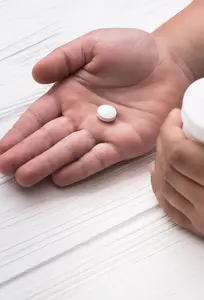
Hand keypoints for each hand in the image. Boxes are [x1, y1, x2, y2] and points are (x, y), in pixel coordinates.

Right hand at [0, 28, 189, 186]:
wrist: (167, 63)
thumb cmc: (130, 51)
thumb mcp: (92, 45)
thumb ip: (64, 58)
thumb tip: (36, 74)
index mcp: (68, 95)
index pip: (37, 118)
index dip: (19, 133)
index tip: (2, 149)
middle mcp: (79, 117)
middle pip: (48, 138)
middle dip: (26, 153)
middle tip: (6, 169)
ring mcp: (99, 133)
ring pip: (68, 151)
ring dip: (47, 164)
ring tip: (25, 178)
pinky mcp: (122, 144)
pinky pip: (97, 159)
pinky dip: (80, 168)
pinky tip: (60, 178)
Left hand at [151, 109, 203, 237]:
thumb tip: (197, 123)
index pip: (178, 152)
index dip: (170, 131)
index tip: (175, 116)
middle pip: (167, 166)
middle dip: (163, 142)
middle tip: (171, 128)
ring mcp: (203, 218)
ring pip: (165, 185)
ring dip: (160, 161)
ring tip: (162, 146)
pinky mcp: (201, 228)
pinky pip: (171, 207)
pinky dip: (161, 188)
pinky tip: (157, 174)